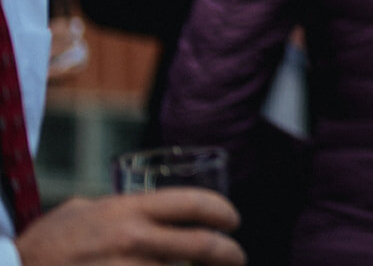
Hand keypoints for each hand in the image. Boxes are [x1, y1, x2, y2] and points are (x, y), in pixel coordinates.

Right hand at [16, 189, 244, 265]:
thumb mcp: (79, 212)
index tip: (232, 222)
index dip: (223, 211)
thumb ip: (114, 208)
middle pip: (202, 245)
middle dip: (230, 254)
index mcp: (127, 210)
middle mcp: (133, 239)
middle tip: (237, 258)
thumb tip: (139, 207)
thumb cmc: (45, 245)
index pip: (193, 203)